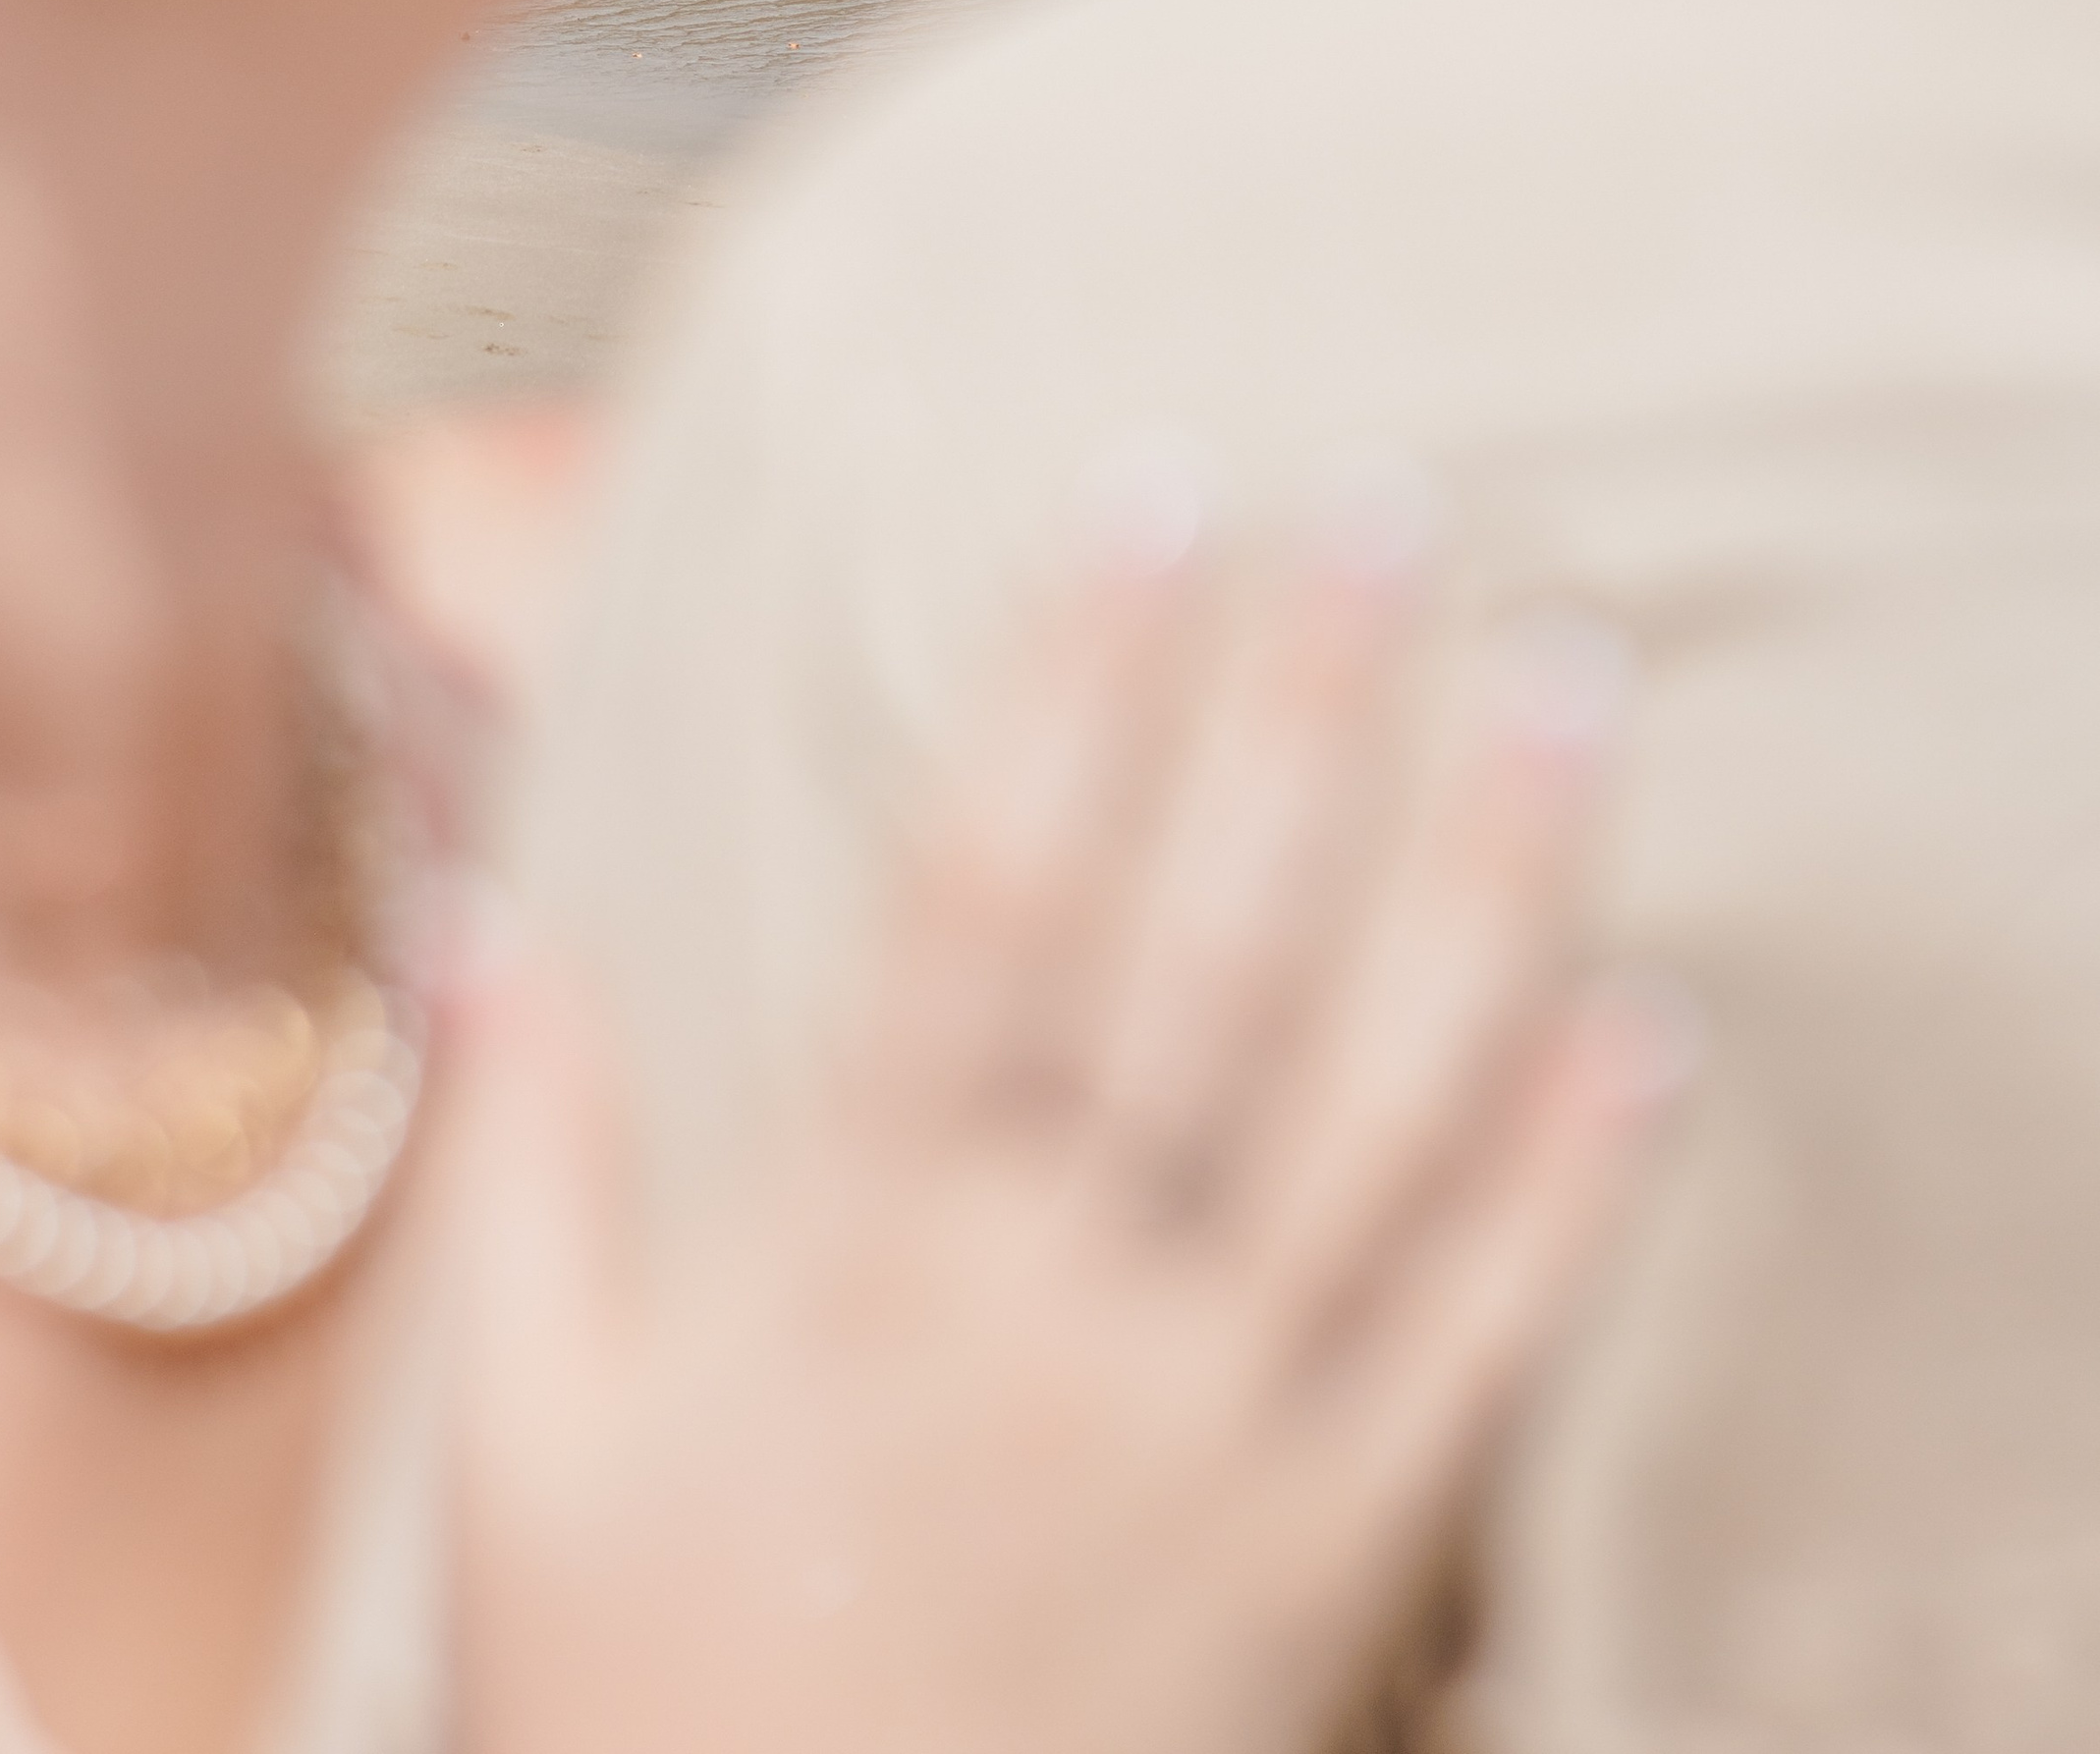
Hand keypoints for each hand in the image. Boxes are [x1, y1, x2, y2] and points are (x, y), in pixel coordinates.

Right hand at [438, 500, 1678, 1753]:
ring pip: (1371, 1111)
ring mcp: (1210, 1433)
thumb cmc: (644, 1699)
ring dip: (1478, 884)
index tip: (1139, 499)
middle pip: (1200, 952)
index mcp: (852, 1244)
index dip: (1067, 682)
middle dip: (1297, 711)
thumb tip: (488, 922)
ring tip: (1562, 682)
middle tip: (1384, 502)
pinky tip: (1645, 1029)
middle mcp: (1049, 1304)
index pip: (983, 896)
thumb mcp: (522, 1444)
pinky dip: (1566, 1191)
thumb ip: (531, 1168)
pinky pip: (1470, 1353)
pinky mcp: (1330, 1569)